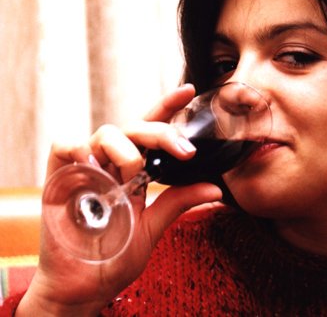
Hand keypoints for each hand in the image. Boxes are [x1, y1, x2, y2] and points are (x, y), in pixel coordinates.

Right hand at [17, 84, 222, 315]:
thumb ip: (178, 202)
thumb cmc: (114, 255)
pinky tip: (92, 163)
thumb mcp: (152, 227)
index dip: (168, 107)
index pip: (151, 131)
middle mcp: (111, 163)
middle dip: (162, 133)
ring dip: (127, 148)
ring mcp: (85, 167)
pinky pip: (65, 144)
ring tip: (134, 173)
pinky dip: (79, 147)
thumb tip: (216, 189)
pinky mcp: (59, 176)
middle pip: (135, 128)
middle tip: (184, 151)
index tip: (190, 90)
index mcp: (134, 170)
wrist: (84, 286)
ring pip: (106, 132)